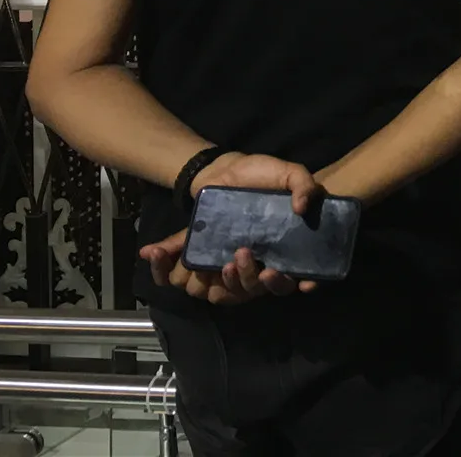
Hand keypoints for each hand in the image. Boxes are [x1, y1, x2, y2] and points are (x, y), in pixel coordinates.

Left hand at [138, 152, 321, 306]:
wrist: (228, 167)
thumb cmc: (262, 175)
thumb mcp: (288, 173)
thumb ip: (304, 185)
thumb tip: (302, 208)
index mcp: (274, 254)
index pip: (282, 283)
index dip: (279, 285)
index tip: (272, 273)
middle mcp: (247, 266)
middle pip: (244, 292)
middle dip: (242, 279)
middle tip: (240, 254)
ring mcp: (218, 263)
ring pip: (208, 291)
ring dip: (204, 282)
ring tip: (203, 261)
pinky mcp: (194, 254)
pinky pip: (174, 275)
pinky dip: (162, 269)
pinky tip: (156, 252)